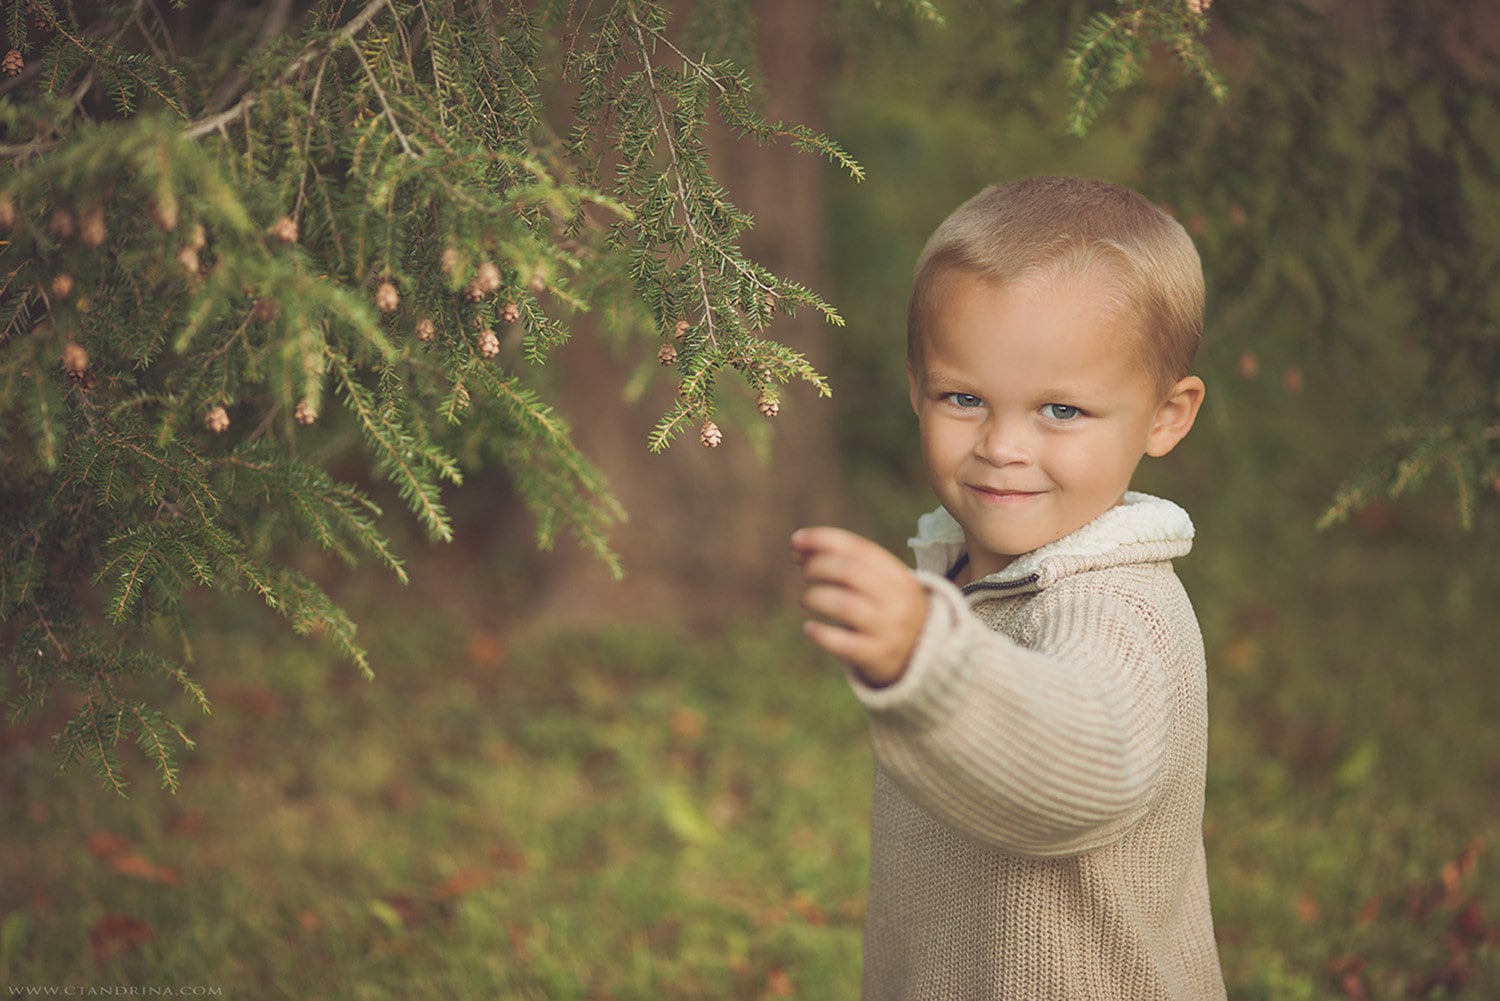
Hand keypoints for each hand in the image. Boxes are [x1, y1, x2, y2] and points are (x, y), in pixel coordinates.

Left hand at [790, 526, 927, 686]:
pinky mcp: (877, 656)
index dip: (822, 539)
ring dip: (816, 597)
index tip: (796, 539)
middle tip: (806, 573)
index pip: (857, 548)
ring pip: (844, 605)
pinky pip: (843, 643)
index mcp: (898, 575)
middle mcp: (897, 600)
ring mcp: (889, 629)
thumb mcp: (876, 584)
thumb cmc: (883, 609)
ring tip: (806, 599)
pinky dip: (820, 633)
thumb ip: (842, 563)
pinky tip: (809, 628)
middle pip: (850, 571)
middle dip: (818, 566)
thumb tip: (797, 547)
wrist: (919, 655)